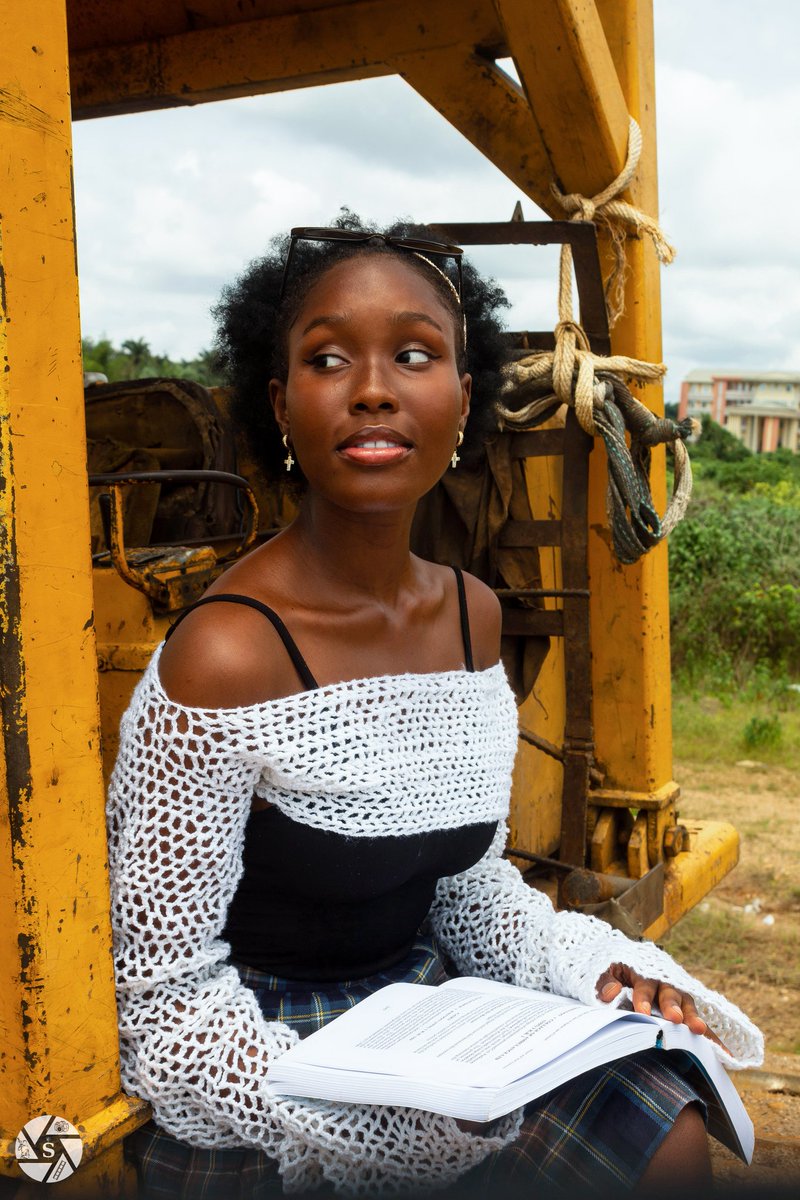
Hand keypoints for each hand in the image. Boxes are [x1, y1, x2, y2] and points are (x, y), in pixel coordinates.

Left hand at [596, 962, 728, 1051]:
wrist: (625, 968)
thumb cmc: (613, 974)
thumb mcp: (603, 972)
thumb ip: (604, 981)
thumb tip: (611, 992)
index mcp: (642, 972)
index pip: (643, 985)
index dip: (642, 998)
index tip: (640, 1012)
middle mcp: (663, 983)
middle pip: (670, 994)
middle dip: (673, 1007)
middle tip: (675, 1020)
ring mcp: (677, 996)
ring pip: (688, 1006)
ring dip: (694, 1019)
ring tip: (700, 1033)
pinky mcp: (686, 1010)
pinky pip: (700, 1024)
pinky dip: (712, 1038)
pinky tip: (724, 1053)